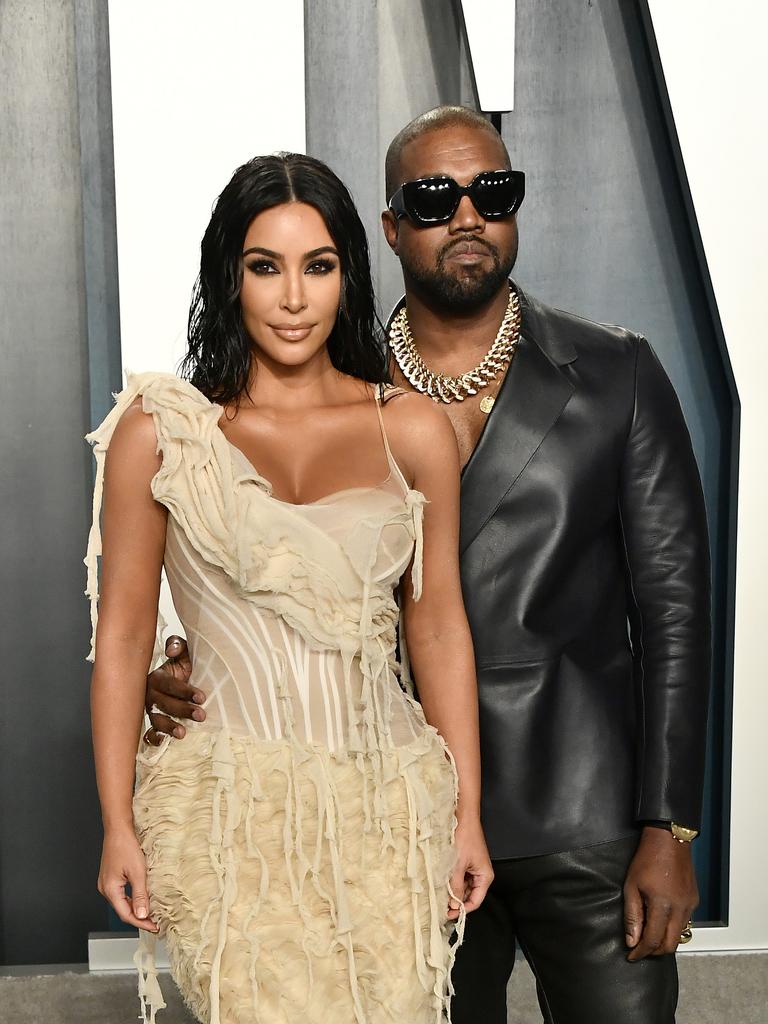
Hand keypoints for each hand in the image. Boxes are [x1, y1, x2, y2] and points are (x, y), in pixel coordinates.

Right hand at [98, 827, 158, 932]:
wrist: (118, 828)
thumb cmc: (125, 845)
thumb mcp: (137, 872)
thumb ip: (140, 895)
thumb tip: (142, 915)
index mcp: (109, 890)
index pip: (126, 915)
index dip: (141, 923)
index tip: (154, 927)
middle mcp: (105, 888)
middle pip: (123, 910)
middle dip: (139, 917)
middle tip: (155, 922)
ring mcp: (106, 882)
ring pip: (122, 902)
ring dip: (136, 908)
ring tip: (151, 912)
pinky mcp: (110, 877)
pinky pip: (121, 893)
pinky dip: (132, 898)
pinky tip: (142, 898)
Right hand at [144, 636, 202, 744]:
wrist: (182, 678)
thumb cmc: (183, 665)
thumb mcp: (183, 653)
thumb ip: (178, 645)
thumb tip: (171, 650)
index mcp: (157, 676)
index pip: (169, 684)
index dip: (184, 691)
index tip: (201, 697)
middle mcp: (150, 694)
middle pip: (163, 703)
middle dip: (182, 710)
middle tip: (201, 715)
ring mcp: (150, 710)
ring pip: (156, 719)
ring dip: (169, 727)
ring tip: (182, 734)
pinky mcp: (152, 723)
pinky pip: (148, 733)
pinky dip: (153, 739)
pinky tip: (162, 742)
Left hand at [448, 816, 493, 920]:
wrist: (463, 818)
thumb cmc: (464, 838)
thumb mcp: (458, 865)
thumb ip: (456, 886)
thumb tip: (454, 905)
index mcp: (485, 877)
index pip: (475, 901)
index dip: (462, 910)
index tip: (448, 914)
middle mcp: (481, 874)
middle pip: (470, 895)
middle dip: (457, 901)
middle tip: (441, 907)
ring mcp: (474, 868)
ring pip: (464, 887)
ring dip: (454, 891)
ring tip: (440, 895)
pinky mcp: (467, 862)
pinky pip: (461, 877)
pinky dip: (453, 881)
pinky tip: (443, 883)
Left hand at [624, 826, 698, 959]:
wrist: (669, 840)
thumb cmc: (647, 859)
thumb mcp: (631, 886)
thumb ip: (632, 915)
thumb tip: (631, 940)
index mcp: (663, 905)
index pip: (653, 940)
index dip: (641, 952)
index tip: (631, 956)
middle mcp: (680, 909)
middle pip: (670, 945)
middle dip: (654, 951)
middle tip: (640, 949)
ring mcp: (690, 905)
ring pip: (679, 935)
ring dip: (664, 941)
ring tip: (649, 936)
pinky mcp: (694, 900)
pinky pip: (685, 922)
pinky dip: (673, 928)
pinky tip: (661, 922)